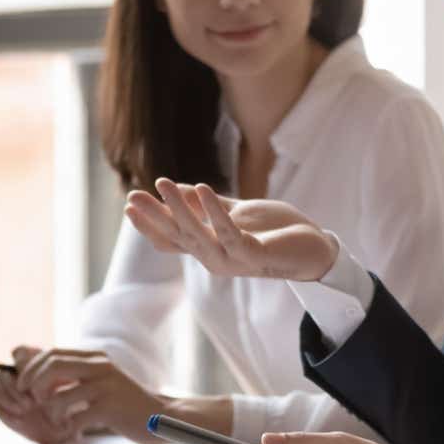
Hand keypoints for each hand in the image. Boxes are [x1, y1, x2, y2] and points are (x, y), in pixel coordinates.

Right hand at [0, 345, 79, 443]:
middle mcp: (18, 375)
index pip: (18, 352)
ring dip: (5, 395)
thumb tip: (39, 370)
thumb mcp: (69, 389)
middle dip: (14, 386)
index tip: (35, 378)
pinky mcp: (1, 408)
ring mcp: (7, 391)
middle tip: (31, 402)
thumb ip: (56, 376)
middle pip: (3, 369)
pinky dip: (3, 410)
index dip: (22, 361)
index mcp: (34, 365)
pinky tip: (20, 419)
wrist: (64, 431)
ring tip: (25, 409)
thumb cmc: (69, 407)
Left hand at [15, 348, 165, 443]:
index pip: (53, 353)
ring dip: (52, 413)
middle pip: (53, 366)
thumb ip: (76, 375)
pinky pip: (76, 417)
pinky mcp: (111, 408)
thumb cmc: (125, 403)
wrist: (161, 417)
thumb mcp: (101, 381)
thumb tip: (40, 376)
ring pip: (60, 396)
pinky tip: (74, 432)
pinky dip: (68, 428)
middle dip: (34, 385)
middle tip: (33, 402)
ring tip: (59, 421)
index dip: (32, 369)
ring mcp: (106, 387)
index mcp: (95, 358)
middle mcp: (100, 367)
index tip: (23, 386)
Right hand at [124, 178, 338, 281]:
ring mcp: (232, 260)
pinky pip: (227, 232)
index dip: (150, 225)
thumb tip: (175, 189)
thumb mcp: (235, 212)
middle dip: (154, 216)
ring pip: (197, 235)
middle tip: (132, 195)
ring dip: (177, 209)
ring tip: (162, 183)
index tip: (129, 205)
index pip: (171, 240)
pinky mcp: (252, 255)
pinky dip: (213, 211)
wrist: (315, 248)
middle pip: (177, 238)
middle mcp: (215, 258)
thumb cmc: (275, 231)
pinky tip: (201, 188)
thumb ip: (207, 205)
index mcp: (210, 248)